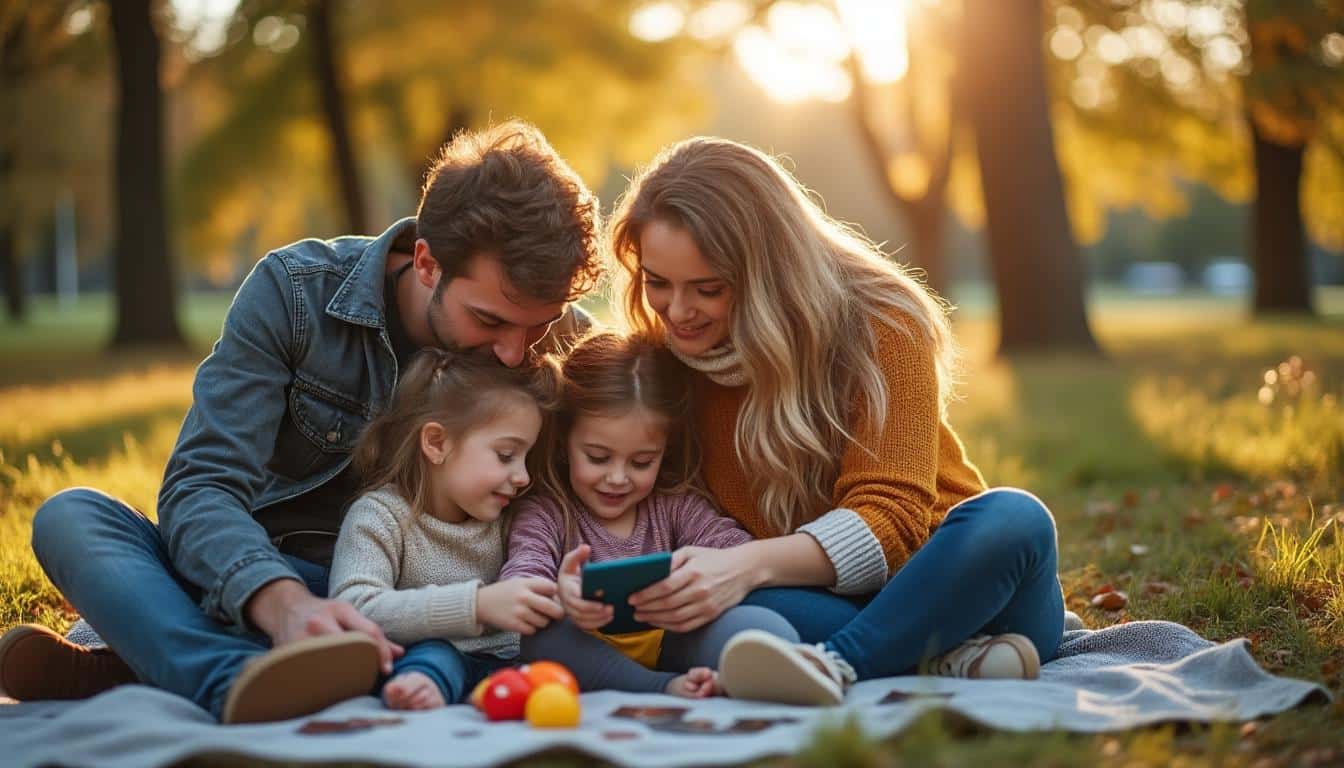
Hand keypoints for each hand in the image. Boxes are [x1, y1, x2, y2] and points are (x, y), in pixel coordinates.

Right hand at [247, 578, 403, 673]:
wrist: (286, 608)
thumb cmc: (324, 612)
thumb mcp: (348, 614)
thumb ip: (373, 632)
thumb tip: (399, 654)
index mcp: (337, 611)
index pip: (366, 634)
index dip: (380, 653)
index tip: (386, 670)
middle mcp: (316, 625)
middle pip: (347, 651)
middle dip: (360, 667)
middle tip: (367, 680)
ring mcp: (298, 641)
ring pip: (326, 666)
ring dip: (340, 679)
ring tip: (348, 688)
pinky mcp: (285, 655)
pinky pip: (306, 675)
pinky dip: (318, 684)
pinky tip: (327, 691)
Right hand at [477, 577, 563, 634]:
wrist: (482, 603)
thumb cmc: (506, 592)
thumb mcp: (521, 582)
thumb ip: (539, 587)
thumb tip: (560, 600)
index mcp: (527, 583)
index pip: (552, 588)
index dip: (555, 594)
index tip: (551, 598)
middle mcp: (524, 597)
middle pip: (553, 608)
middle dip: (558, 613)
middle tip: (557, 614)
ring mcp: (519, 612)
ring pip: (544, 622)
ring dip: (543, 622)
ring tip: (536, 617)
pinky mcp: (513, 625)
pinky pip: (532, 630)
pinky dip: (532, 629)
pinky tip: (526, 623)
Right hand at [556, 545, 614, 630]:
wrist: (565, 585)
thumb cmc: (570, 572)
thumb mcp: (571, 561)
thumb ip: (577, 554)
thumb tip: (585, 547)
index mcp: (566, 591)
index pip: (576, 602)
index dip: (590, 605)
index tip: (603, 604)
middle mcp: (566, 605)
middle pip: (581, 614)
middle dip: (597, 613)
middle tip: (612, 608)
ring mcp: (571, 613)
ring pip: (584, 622)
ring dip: (599, 620)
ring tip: (612, 613)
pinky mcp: (577, 619)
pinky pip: (586, 626)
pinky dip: (597, 624)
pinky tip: (609, 618)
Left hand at [629, 546, 756, 632]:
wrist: (744, 569)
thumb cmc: (714, 558)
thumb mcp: (692, 551)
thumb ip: (671, 560)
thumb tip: (650, 572)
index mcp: (694, 572)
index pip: (665, 587)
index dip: (646, 595)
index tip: (632, 598)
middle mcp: (700, 590)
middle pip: (667, 604)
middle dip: (647, 608)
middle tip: (633, 609)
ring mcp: (707, 605)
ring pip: (675, 618)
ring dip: (655, 619)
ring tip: (641, 617)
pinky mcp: (711, 615)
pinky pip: (687, 626)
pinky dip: (670, 627)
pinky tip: (659, 622)